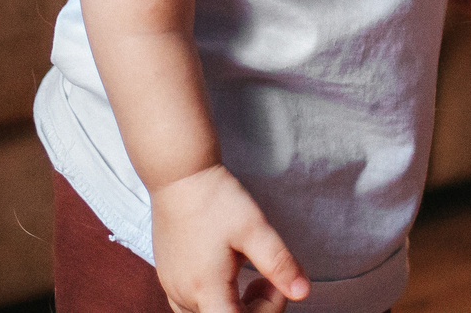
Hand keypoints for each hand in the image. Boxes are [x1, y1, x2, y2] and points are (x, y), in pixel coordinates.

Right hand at [151, 164, 310, 312]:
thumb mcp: (254, 228)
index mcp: (206, 290)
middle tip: (268, 279)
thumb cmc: (215, 198)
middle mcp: (184, 295)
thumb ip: (278, 263)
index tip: (276, 284)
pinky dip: (216, 300)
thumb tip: (302, 292)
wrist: (177, 172)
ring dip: (234, 308)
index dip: (266, 312)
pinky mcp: (168, 276)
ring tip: (249, 278)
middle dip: (254, 311)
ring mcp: (172, 287)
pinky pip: (192, 305)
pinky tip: (227, 274)